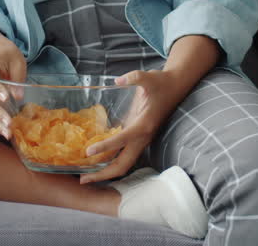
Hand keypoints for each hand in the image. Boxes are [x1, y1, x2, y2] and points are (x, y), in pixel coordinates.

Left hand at [78, 69, 190, 183]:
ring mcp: (140, 140)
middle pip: (123, 164)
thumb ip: (134, 78)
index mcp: (143, 125)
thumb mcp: (149, 77)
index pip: (121, 140)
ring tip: (85, 177)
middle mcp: (142, 137)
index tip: (88, 152)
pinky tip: (96, 162)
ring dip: (106, 172)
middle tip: (82, 179)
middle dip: (103, 174)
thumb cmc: (161, 83)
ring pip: (124, 163)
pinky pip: (124, 155)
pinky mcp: (138, 138)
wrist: (175, 87)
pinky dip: (110, 162)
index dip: (105, 147)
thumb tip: (118, 80)